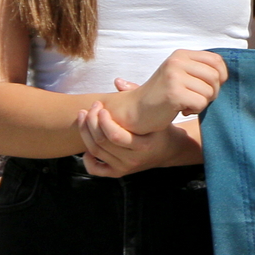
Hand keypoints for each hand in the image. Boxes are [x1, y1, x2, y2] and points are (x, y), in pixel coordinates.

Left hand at [78, 102, 200, 176]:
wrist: (170, 150)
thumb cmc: (160, 126)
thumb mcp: (155, 112)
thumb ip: (137, 95)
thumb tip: (117, 81)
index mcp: (144, 145)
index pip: (115, 136)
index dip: (102, 121)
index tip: (101, 107)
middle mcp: (134, 159)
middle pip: (101, 142)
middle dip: (91, 122)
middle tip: (90, 108)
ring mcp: (126, 168)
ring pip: (95, 151)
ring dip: (85, 133)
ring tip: (84, 117)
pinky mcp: (119, 173)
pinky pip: (96, 169)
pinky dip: (87, 159)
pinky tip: (88, 146)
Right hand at [105, 49, 226, 134]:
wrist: (137, 110)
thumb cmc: (164, 95)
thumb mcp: (182, 75)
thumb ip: (201, 70)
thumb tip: (226, 76)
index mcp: (181, 54)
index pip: (217, 60)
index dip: (221, 76)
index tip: (210, 87)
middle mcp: (177, 61)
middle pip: (216, 77)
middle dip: (212, 93)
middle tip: (196, 99)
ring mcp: (174, 76)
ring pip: (210, 92)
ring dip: (202, 103)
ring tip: (186, 103)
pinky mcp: (173, 93)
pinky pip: (201, 103)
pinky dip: (195, 110)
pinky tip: (181, 109)